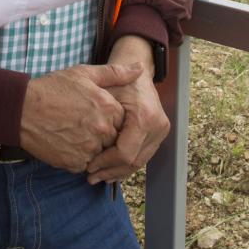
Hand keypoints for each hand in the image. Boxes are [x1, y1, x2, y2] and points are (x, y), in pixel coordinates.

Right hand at [18, 60, 140, 171]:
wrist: (22, 109)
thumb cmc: (52, 89)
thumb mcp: (83, 74)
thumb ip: (115, 73)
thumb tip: (140, 68)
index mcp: (108, 108)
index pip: (123, 121)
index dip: (110, 118)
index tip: (94, 113)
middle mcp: (102, 130)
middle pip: (113, 139)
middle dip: (102, 134)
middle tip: (82, 124)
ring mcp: (89, 148)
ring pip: (101, 153)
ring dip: (92, 147)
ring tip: (73, 133)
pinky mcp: (75, 162)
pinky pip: (85, 164)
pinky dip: (79, 157)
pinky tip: (66, 142)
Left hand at [87, 39, 169, 183]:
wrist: (137, 72)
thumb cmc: (116, 80)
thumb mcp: (103, 92)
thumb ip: (96, 117)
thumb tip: (87, 146)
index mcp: (144, 117)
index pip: (125, 152)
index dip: (105, 163)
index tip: (88, 165)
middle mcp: (158, 126)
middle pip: (134, 161)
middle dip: (111, 171)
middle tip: (90, 176)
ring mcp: (161, 131)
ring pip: (139, 162)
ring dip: (118, 172)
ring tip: (98, 176)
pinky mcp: (159, 134)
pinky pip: (143, 156)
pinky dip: (126, 165)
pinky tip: (110, 170)